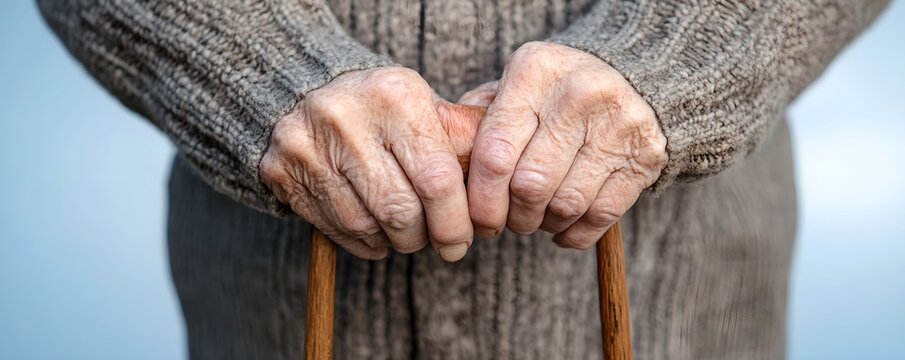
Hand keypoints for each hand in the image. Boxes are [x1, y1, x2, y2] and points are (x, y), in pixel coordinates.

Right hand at [261, 67, 482, 261]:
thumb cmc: (382, 107)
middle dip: (426, 237)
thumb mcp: (423, 108)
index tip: (466, 238)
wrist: (303, 88)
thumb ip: (461, 142)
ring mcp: (308, 145)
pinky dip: (365, 242)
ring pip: (367, 225)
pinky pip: (335, 229)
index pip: (438, 179)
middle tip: (439, 241)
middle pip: (400, 210)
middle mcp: (347, 117)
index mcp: (395, 95)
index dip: (456, 221)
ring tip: (407, 233)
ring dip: (396, 241)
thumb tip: (498, 190)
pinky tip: (378, 234)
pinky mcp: (282, 171)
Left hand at [466, 42, 667, 248]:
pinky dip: (575, 234)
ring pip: (566, 205)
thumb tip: (448, 173)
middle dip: (512, 217)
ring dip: (544, 224)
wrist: (632, 75)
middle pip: (529, 187)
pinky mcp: (645, 157)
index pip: (495, 155)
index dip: (481, 200)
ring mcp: (617, 126)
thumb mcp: (514, 87)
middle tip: (506, 221)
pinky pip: (601, 216)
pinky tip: (562, 228)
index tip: (476, 218)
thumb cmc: (553, 91)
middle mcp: (578, 94)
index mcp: (534, 73)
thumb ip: (477, 121)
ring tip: (536, 217)